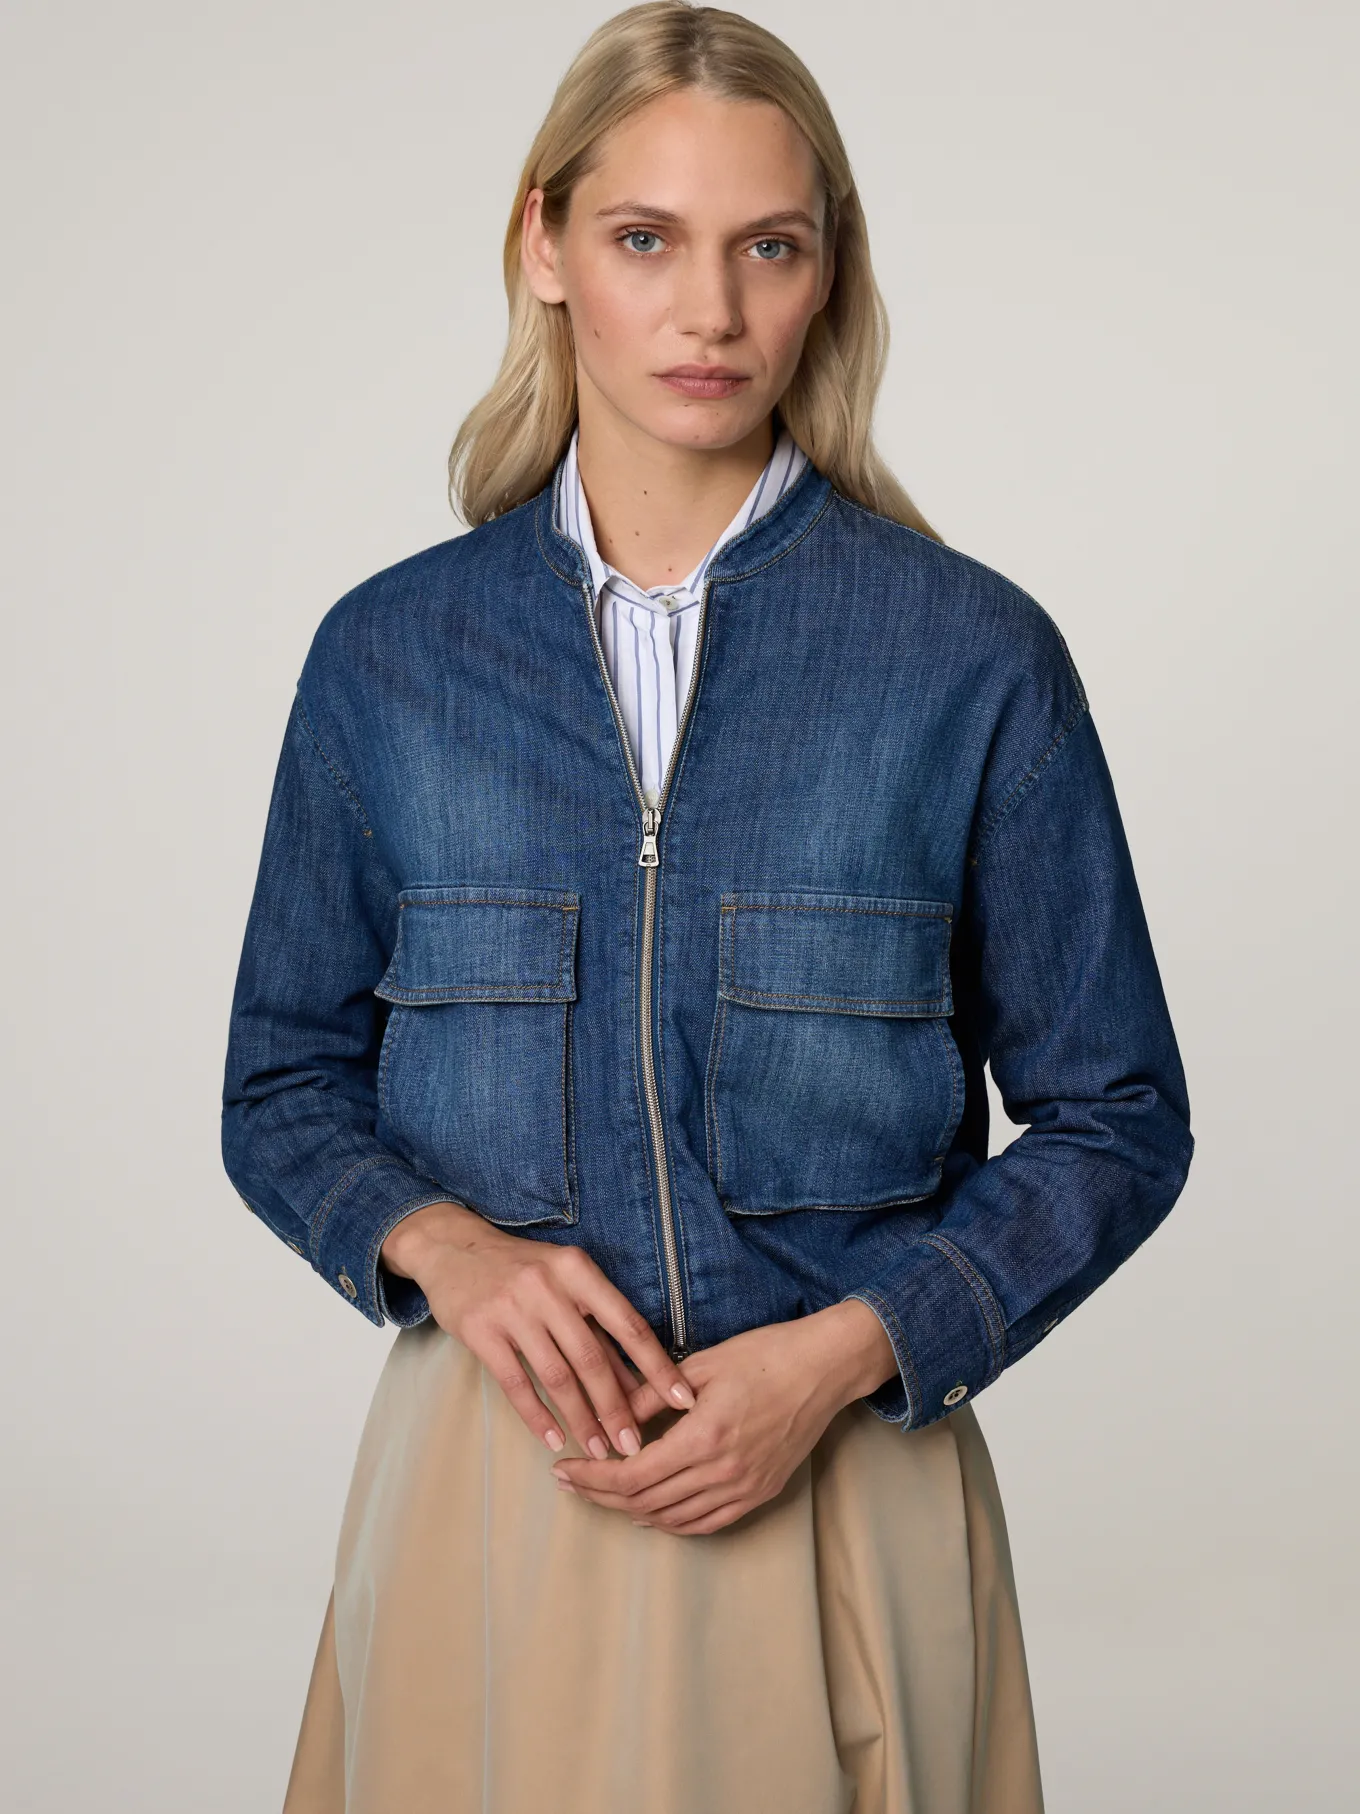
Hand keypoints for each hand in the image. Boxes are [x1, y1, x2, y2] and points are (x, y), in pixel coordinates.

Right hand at [380, 1200, 696, 1459]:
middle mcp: (548, 1285)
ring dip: (581, 1420)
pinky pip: (515, 1383)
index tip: (682, 1400)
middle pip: (592, 1358)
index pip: (628, 1324)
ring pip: (556, 1376)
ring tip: (599, 1451)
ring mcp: (512, 1307)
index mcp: (578, 1270)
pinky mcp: (480, 1329)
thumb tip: (638, 1381)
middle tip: (633, 1447)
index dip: (657, 1366)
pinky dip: (537, 1416)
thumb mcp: (564, 1281)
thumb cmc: (521, 1269)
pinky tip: (554, 1440)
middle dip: (617, 1408)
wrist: (453, 1248)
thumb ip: (597, 1326)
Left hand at [548, 1300, 897, 1535]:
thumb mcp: (701, 1365)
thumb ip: (650, 1394)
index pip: (631, 1476)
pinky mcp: (760, 1493)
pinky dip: (671, 1522)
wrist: (824, 1368)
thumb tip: (607, 1416)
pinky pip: (706, 1523)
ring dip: (631, 1511)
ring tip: (602, 1494)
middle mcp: (724, 1473)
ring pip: (673, 1520)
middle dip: (600, 1496)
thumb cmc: (764, 1356)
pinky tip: (650, 1510)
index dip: (591, 1479)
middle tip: (571, 1482)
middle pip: (645, 1503)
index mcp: (704, 1438)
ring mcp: (745, 1488)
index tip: (562, 1470)